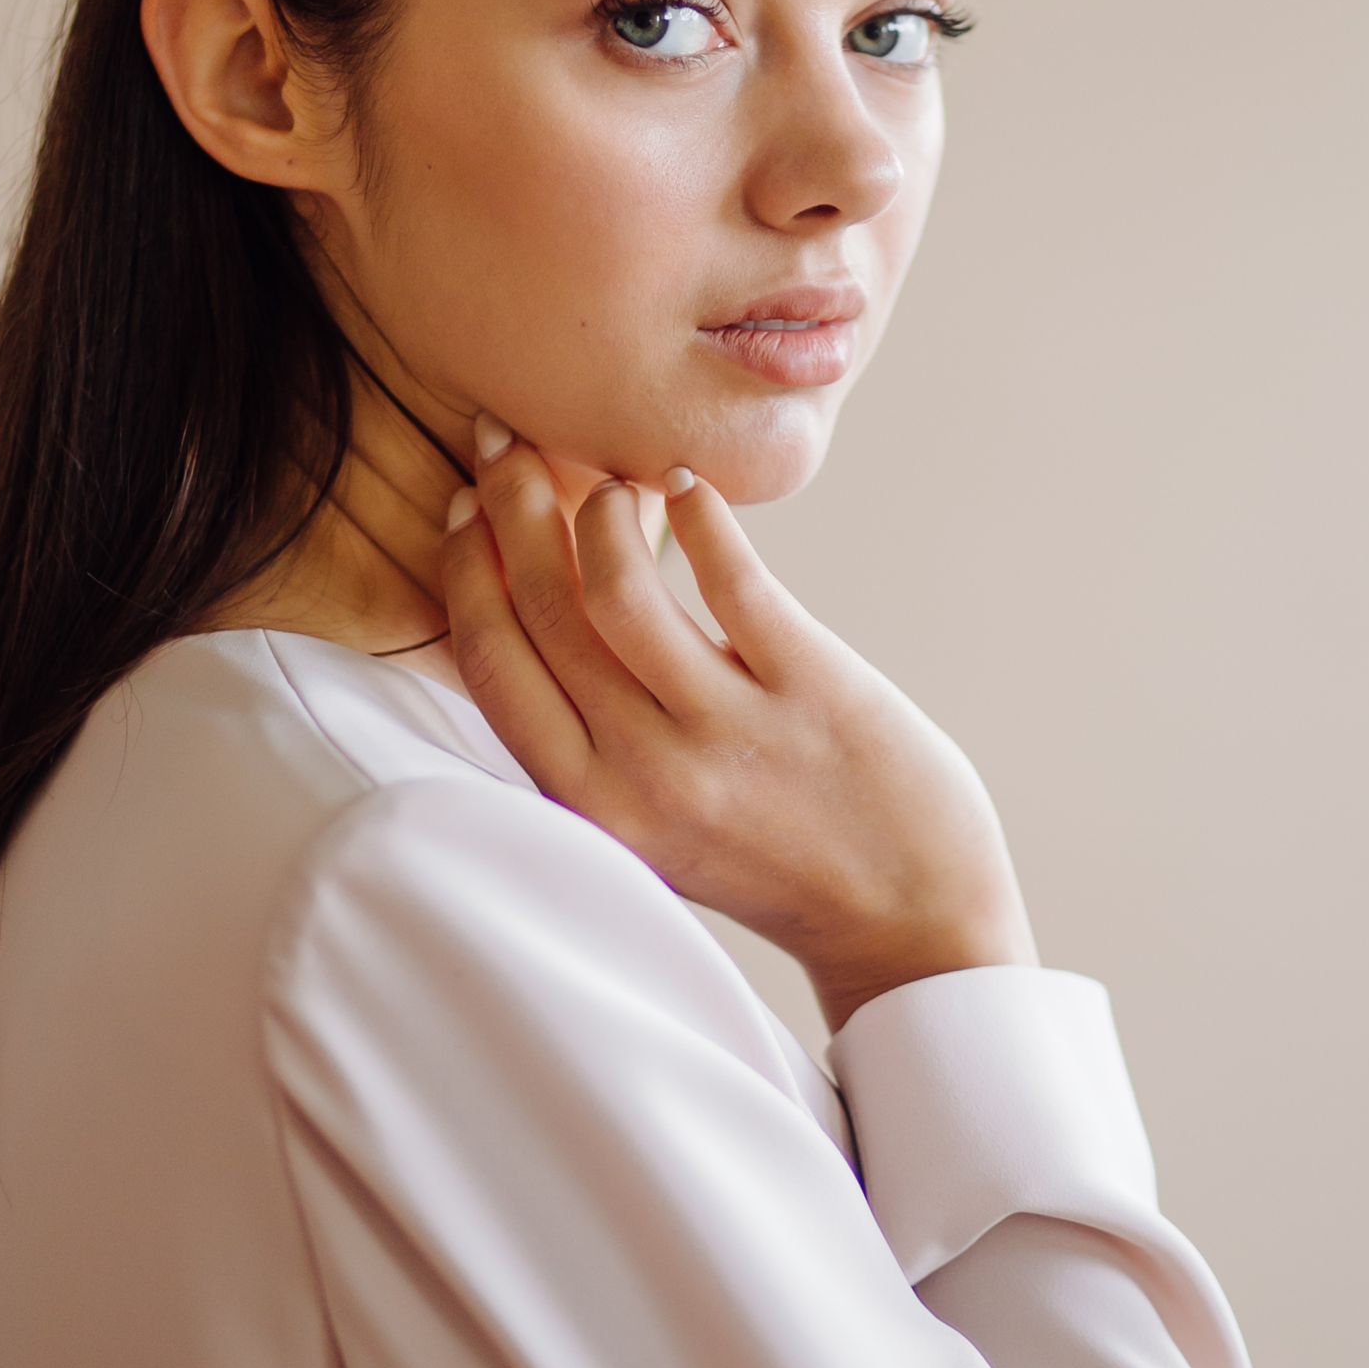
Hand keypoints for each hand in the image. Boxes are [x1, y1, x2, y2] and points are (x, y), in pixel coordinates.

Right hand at [439, 421, 1039, 1032]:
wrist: (908, 924)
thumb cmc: (773, 859)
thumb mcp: (649, 824)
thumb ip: (589, 744)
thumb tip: (531, 614)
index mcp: (592, 807)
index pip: (491, 665)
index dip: (465, 571)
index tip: (461, 506)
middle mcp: (647, 773)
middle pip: (544, 610)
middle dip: (509, 507)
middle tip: (505, 443)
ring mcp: (730, 732)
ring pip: (619, 589)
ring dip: (599, 510)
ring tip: (613, 484)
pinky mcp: (813, 691)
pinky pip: (733, 580)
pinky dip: (699, 517)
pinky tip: (686, 487)